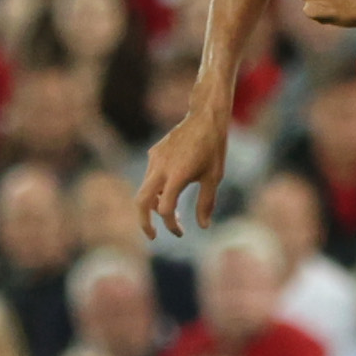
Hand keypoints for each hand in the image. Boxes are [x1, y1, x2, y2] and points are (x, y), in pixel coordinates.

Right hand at [140, 101, 233, 233]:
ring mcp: (154, 160)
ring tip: (172, 213)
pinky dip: (157, 189)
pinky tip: (172, 189)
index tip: (180, 233)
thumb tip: (203, 226)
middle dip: (144, 222)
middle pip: (141, 202)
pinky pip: (151, 176)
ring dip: (155, 205)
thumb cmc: (214, 149)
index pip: (166, 208)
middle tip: (153, 236)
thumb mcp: (214, 177)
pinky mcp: (153, 153)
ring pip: (145, 189)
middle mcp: (160, 168)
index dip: (171, 225)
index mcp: (177, 176)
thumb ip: (206, 203)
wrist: (205, 118)